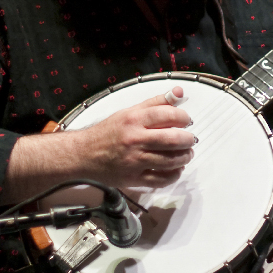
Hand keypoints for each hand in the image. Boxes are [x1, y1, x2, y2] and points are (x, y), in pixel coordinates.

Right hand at [79, 86, 194, 188]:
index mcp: (133, 120)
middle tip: (190, 139)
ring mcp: (134, 161)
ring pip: (169, 161)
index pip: (167, 115)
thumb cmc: (108, 132)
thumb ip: (156, 102)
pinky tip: (176, 169)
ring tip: (186, 154)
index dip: (183, 117)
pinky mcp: (133, 178)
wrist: (83, 155)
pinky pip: (161, 180)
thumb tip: (179, 92)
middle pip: (172, 139)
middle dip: (188, 140)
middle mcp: (134, 139)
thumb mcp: (129, 112)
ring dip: (184, 157)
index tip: (186, 121)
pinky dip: (174, 175)